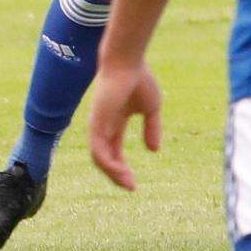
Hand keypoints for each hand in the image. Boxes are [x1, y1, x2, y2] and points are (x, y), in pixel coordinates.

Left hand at [87, 59, 162, 190]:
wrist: (127, 63)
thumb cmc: (138, 79)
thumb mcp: (151, 108)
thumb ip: (152, 128)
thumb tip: (153, 151)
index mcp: (114, 122)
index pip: (114, 151)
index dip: (122, 167)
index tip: (134, 183)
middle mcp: (103, 126)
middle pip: (105, 158)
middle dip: (117, 175)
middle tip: (131, 187)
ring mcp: (98, 125)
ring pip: (99, 157)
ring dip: (112, 173)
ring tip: (127, 183)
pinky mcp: (96, 123)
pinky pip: (98, 149)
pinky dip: (108, 163)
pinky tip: (120, 171)